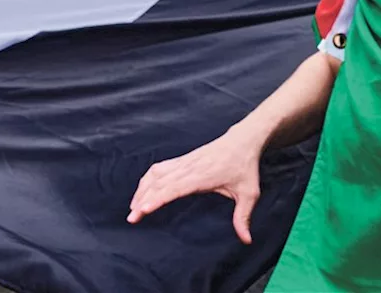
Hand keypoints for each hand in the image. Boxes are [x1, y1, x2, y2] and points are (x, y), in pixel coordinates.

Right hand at [127, 129, 263, 243]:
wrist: (242, 141)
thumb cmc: (245, 167)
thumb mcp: (249, 194)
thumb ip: (243, 217)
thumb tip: (246, 239)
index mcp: (202, 176)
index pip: (174, 188)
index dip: (157, 198)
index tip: (143, 210)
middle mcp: (188, 168)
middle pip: (158, 183)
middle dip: (142, 199)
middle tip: (132, 217)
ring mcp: (183, 162)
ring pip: (155, 174)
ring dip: (142, 189)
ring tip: (133, 206)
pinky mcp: (182, 159)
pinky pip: (159, 168)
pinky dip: (147, 179)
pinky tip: (143, 189)